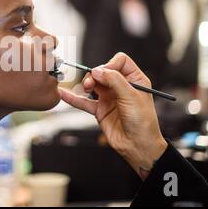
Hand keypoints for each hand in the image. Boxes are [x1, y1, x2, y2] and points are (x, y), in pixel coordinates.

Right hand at [59, 53, 166, 179]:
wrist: (137, 146)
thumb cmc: (143, 123)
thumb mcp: (131, 97)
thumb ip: (114, 80)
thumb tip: (98, 70)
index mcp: (135, 79)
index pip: (120, 61)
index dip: (110, 64)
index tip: (105, 73)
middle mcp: (122, 87)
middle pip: (103, 71)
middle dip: (95, 74)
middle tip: (91, 84)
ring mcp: (110, 98)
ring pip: (93, 84)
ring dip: (86, 84)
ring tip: (86, 89)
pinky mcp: (100, 109)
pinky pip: (84, 102)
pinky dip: (73, 98)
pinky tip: (64, 94)